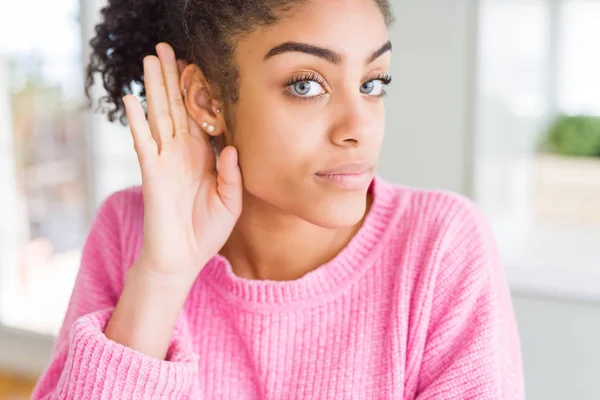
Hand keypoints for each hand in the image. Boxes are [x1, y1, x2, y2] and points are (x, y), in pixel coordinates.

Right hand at [122, 42, 241, 285]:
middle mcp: (183, 152)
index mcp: (204, 157)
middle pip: (178, 107)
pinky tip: (131, 98)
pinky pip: (142, 141)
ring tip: (151, 59)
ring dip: (155, 87)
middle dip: (173, 78)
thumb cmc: (208, 231)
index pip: (201, 116)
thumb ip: (232, 175)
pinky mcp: (151, 172)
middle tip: (167, 48)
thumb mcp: (231, 202)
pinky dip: (137, 120)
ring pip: (160, 116)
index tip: (198, 65)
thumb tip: (232, 147)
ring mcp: (165, 160)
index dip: (199, 91)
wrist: (184, 257)